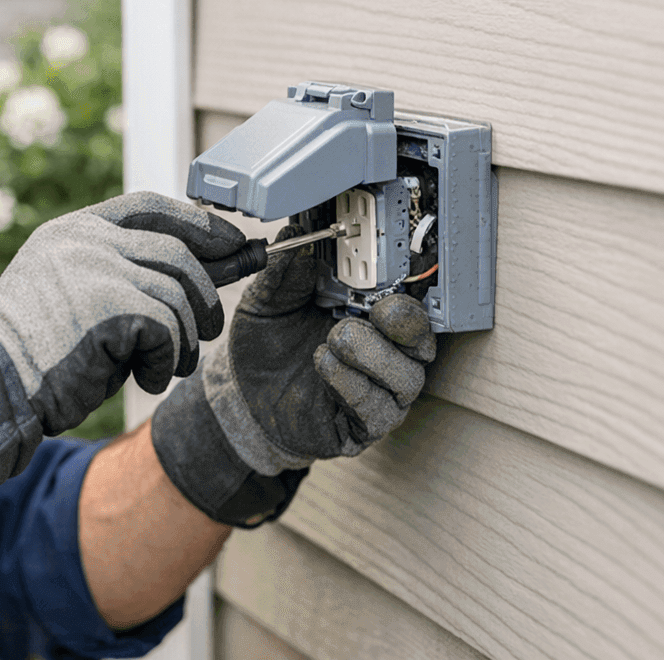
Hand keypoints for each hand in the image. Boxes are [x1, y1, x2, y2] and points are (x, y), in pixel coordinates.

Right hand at [0, 191, 243, 504]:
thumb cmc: (37, 351)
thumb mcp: (78, 292)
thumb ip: (127, 271)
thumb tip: (216, 261)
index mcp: (73, 230)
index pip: (149, 207)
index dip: (198, 222)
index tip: (232, 242)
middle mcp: (85, 240)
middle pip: (176, 251)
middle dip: (207, 291)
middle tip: (211, 327)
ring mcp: (96, 267)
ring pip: (177, 294)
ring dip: (186, 337)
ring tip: (171, 364)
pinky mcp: (109, 305)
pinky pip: (167, 327)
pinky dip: (167, 360)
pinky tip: (148, 378)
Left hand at [150, 225, 435, 525]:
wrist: (241, 393)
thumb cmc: (268, 342)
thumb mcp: (268, 300)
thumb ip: (283, 271)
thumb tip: (294, 236)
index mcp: (369, 316)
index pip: (408, 299)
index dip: (405, 284)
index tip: (385, 269)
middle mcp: (384, 354)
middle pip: (422, 339)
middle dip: (403, 322)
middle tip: (372, 310)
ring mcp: (379, 393)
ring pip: (407, 377)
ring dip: (373, 355)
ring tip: (333, 340)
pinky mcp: (363, 427)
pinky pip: (378, 411)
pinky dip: (353, 385)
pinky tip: (324, 365)